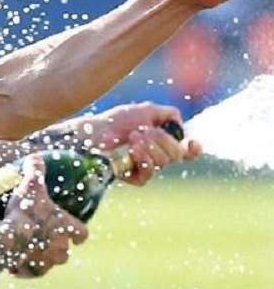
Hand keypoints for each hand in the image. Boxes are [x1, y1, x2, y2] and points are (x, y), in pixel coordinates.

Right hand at [1, 156, 88, 278]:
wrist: (9, 239)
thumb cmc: (25, 212)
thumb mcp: (31, 186)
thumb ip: (35, 170)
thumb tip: (35, 157)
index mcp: (67, 228)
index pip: (82, 233)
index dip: (78, 232)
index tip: (73, 231)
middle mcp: (61, 248)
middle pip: (66, 251)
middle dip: (57, 245)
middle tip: (44, 237)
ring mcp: (48, 262)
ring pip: (51, 262)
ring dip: (43, 257)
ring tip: (29, 249)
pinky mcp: (33, 272)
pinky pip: (32, 271)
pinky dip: (26, 267)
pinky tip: (16, 261)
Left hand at [72, 103, 201, 185]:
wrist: (95, 131)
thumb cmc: (117, 120)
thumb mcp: (147, 110)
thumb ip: (169, 114)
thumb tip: (181, 126)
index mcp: (163, 141)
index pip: (187, 153)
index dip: (194, 151)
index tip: (192, 143)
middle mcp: (157, 156)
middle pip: (176, 155)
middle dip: (162, 139)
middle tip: (141, 130)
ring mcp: (145, 167)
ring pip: (164, 163)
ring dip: (149, 146)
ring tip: (133, 137)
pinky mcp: (133, 177)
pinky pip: (149, 174)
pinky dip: (143, 159)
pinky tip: (133, 150)